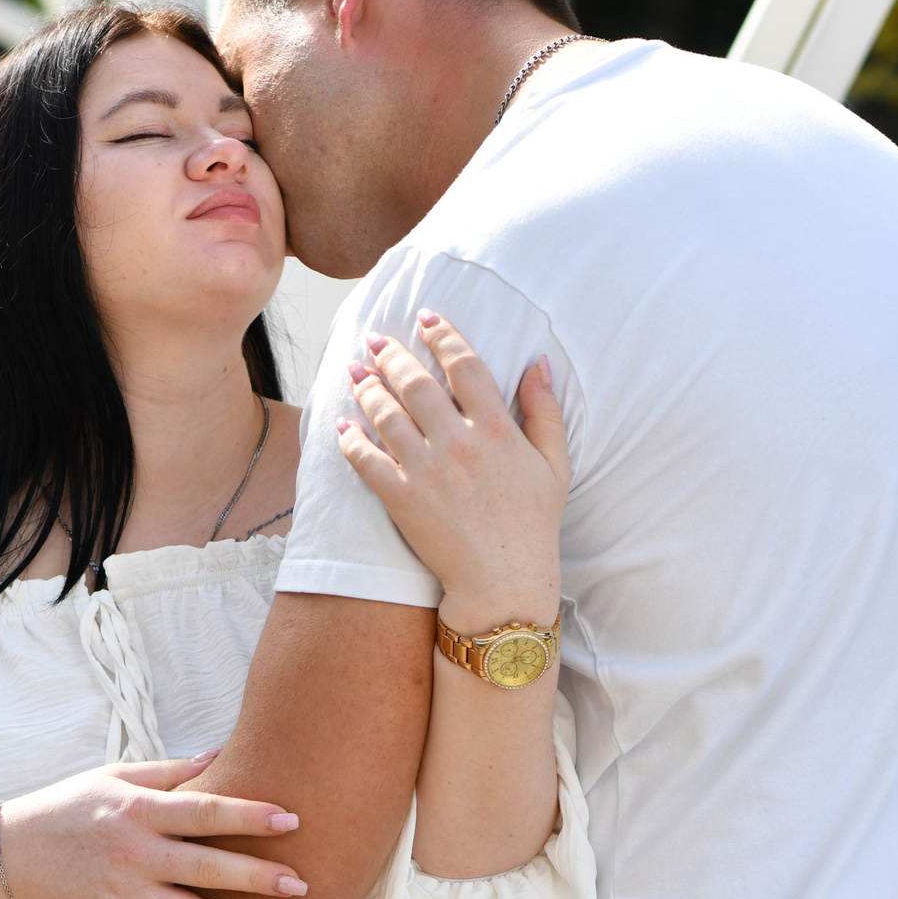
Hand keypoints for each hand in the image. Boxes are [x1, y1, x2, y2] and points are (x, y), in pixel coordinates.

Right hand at [0, 752, 310, 898]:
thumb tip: (222, 752)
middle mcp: (134, 853)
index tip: (291, 820)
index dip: (249, 815)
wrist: (13, 853)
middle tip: (300, 884)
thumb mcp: (117, 776)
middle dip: (256, 877)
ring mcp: (121, 894)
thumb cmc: (73, 806)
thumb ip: (171, 771)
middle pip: (205, 867)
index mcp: (139, 810)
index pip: (204, 811)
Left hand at [335, 310, 568, 631]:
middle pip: (417, 382)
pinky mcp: (402, 499)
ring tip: (355, 370)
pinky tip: (342, 425)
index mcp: (497, 430)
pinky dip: (351, 439)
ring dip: (366, 387)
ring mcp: (427, 471)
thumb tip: (538, 363)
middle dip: (393, 354)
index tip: (426, 317)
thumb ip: (545, 411)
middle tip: (377, 340)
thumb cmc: (533, 524)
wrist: (504, 581)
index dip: (442, 334)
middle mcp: (459, 443)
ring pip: (386, 414)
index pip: (464, 365)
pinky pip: (367, 460)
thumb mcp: (554, 465)